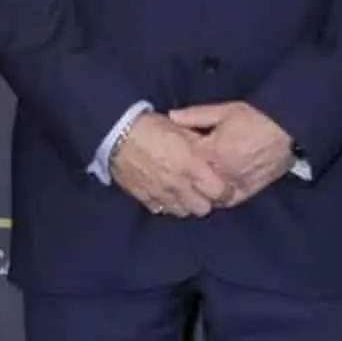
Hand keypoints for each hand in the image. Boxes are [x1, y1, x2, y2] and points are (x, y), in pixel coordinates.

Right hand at [109, 113, 232, 216]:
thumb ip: (200, 146)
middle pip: (202, 209)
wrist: (117, 133)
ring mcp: (160, 193)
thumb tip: (214, 156)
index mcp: (191, 165)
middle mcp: (178, 184)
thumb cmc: (151, 127)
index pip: (219, 192)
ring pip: (183, 212)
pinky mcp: (145, 198)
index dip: (224, 191)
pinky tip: (166, 192)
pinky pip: (162, 210)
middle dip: (206, 201)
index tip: (223, 187)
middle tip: (203, 190)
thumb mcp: (181, 130)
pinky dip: (167, 204)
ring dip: (186, 204)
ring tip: (184, 192)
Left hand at [168, 102, 293, 206]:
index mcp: (212, 151)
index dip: (176, 158)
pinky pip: (228, 202)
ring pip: (209, 196)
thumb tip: (171, 116)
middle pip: (194, 182)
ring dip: (201, 192)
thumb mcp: (224, 111)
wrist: (287, 130)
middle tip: (179, 172)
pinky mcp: (248, 191)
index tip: (170, 155)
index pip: (184, 161)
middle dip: (186, 178)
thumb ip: (196, 115)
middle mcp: (222, 172)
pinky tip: (213, 194)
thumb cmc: (255, 118)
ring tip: (193, 186)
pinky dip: (219, 200)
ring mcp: (235, 184)